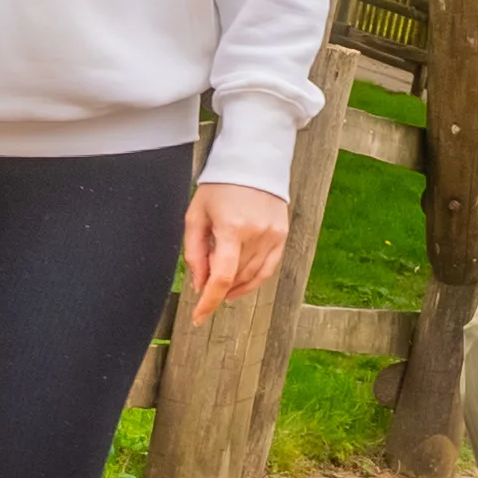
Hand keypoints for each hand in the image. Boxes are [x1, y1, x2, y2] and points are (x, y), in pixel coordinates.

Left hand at [182, 184, 290, 324]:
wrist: (253, 161)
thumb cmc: (220, 186)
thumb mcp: (196, 216)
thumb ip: (195, 253)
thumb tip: (199, 284)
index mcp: (231, 227)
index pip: (222, 277)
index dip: (209, 301)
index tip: (198, 317)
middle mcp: (256, 233)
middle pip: (237, 278)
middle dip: (217, 289)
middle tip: (204, 285)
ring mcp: (273, 235)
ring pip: (253, 277)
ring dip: (234, 287)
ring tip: (220, 284)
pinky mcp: (282, 234)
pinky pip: (268, 268)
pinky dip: (254, 281)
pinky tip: (240, 285)